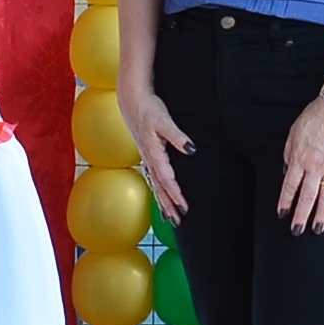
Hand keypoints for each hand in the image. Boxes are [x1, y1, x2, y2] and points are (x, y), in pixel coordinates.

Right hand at [119, 80, 195, 222]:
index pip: (167, 179)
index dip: (175, 194)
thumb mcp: (165, 121)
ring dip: (163, 202)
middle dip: (169, 205)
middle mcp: (149, 159)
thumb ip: (178, 136)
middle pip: (160, 188)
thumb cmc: (149, 109)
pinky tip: (161, 200)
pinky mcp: (148, 156)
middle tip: (179, 222)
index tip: (184, 207)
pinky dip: (158, 192)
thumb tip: (191, 149)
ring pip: (155, 186)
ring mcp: (147, 159)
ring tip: (171, 218)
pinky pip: (153, 179)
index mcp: (154, 153)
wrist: (132, 102)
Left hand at [277, 99, 323, 235]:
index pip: (290, 187)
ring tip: (317, 229)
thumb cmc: (315, 117)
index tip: (282, 215)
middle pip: (306, 197)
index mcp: (299, 159)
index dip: (285, 202)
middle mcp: (315, 167)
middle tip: (297, 231)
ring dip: (320, 215)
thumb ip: (289, 155)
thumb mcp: (293, 134)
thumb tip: (288, 172)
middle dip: (301, 216)